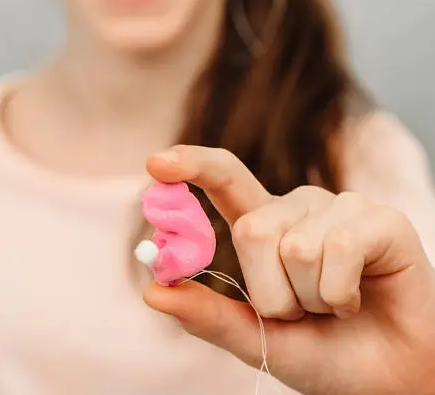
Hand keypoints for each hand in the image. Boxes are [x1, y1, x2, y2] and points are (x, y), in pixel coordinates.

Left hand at [143, 145, 434, 394]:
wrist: (386, 378)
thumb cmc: (321, 352)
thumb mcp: (255, 339)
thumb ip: (207, 316)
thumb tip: (151, 292)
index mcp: (264, 229)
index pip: (225, 179)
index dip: (192, 165)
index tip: (154, 163)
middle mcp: (297, 209)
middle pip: (252, 230)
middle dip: (272, 294)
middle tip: (302, 312)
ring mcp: (339, 208)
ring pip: (295, 247)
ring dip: (310, 299)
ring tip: (334, 306)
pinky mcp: (379, 218)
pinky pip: (338, 249)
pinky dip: (341, 293)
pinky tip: (358, 298)